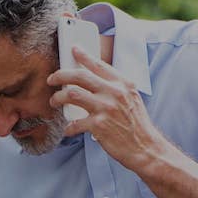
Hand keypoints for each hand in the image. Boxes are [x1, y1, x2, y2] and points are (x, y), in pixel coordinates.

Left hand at [49, 44, 174, 171]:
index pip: (99, 65)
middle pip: (80, 76)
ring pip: (72, 94)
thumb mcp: (131, 99)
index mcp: (123, 84)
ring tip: (54, 102)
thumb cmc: (137, 126)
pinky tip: (68, 129)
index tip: (74, 50)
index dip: (84, 56)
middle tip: (52, 79)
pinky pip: (74, 123)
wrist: (145, 148)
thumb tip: (95, 82)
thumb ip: (115, 89)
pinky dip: (68, 127)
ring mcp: (105, 108)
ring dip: (58, 98)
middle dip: (61, 75)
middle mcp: (114, 93)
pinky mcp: (98, 125)